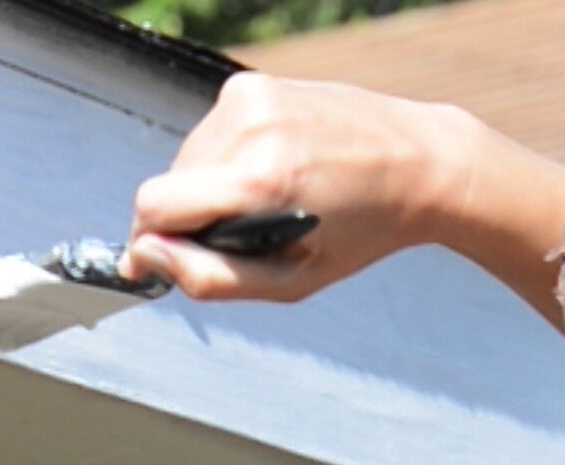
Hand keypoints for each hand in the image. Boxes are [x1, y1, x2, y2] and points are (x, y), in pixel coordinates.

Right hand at [122, 74, 470, 302]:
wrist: (418, 162)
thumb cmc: (361, 231)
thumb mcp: (292, 281)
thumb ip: (212, 278)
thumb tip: (146, 258)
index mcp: (261, 181)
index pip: (155, 206)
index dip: (149, 240)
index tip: (157, 261)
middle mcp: (251, 129)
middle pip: (168, 184)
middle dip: (191, 218)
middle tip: (248, 236)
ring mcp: (251, 98)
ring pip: (187, 159)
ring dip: (211, 189)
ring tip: (268, 202)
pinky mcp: (253, 84)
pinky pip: (211, 134)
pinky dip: (229, 159)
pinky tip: (275, 169)